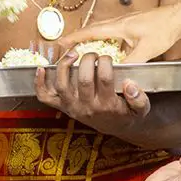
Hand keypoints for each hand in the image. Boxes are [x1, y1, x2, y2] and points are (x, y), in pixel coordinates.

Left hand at [33, 53, 150, 127]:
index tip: (107, 57)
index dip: (105, 62)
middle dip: (87, 60)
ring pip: (62, 85)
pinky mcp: (62, 107)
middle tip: (93, 54)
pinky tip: (41, 69)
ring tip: (74, 54)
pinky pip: (45, 97)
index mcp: (107, 105)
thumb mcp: (141, 109)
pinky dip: (39, 83)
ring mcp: (72, 107)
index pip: (104, 78)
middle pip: (83, 79)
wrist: (114, 127)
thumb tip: (130, 84)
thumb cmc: (126, 113)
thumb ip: (139, 98)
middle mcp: (87, 107)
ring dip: (65, 65)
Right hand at [61, 0, 180, 63]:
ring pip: (102, 33)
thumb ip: (131, 62)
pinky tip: (107, 52)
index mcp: (118, 26)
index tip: (59, 43)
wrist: (180, 17)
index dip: (73, 38)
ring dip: (91, 41)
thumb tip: (117, 74)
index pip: (89, 32)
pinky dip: (105, 42)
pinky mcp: (133, 27)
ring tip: (80, 52)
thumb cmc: (164, 28)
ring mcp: (126, 24)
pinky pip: (113, 35)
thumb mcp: (147, 49)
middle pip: (92, 31)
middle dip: (77, 39)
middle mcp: (119, 23)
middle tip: (65, 49)